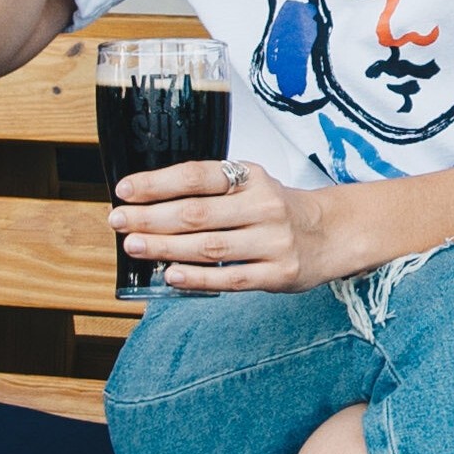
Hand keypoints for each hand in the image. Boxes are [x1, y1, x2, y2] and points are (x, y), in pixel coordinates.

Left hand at [109, 156, 350, 294]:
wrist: (334, 233)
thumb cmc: (279, 209)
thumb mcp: (251, 185)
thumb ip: (211, 191)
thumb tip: (150, 202)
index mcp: (252, 177)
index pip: (197, 176)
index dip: (157, 183)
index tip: (125, 191)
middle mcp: (264, 205)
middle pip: (197, 212)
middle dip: (151, 217)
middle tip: (119, 221)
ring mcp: (273, 241)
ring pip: (209, 246)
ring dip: (165, 247)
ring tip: (134, 246)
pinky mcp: (279, 273)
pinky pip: (230, 278)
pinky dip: (197, 278)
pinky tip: (170, 275)